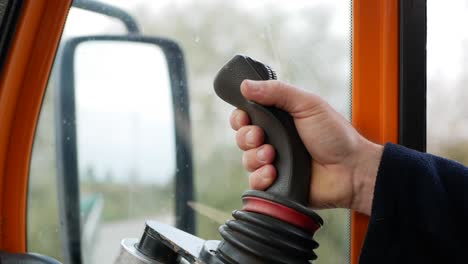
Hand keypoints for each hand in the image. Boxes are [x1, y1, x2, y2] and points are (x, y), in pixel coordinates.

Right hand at [230, 80, 382, 214]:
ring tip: (273, 156)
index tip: (244, 117)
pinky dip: (261, 178)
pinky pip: (255, 183)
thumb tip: (246, 85)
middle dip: (246, 137)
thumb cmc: (336, 136)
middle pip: (242, 137)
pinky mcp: (276, 184)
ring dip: (255, 157)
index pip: (247, 116)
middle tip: (261, 137)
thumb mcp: (308, 105)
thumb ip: (277, 92)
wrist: (351, 170)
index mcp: (279, 119)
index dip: (240, 117)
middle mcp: (274, 140)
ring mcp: (275, 163)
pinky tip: (274, 173)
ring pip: (246, 160)